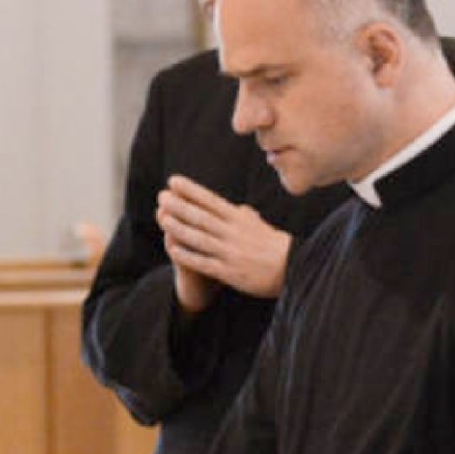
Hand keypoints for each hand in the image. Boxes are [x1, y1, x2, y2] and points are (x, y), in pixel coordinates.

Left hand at [157, 176, 291, 299]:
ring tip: (162, 217)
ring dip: (179, 227)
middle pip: (202, 217)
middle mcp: (233, 233)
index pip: (212, 201)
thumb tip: (238, 208)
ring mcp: (230, 252)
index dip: (191, 191)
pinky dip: (187, 255)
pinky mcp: (229, 272)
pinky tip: (172, 248)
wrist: (293, 268)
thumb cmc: (275, 247)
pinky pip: (204, 262)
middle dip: (180, 205)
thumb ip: (247, 217)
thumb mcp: (261, 226)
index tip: (174, 181)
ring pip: (199, 238)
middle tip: (161, 195)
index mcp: (240, 219)